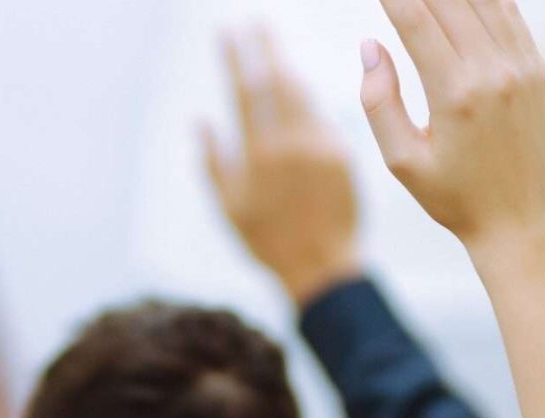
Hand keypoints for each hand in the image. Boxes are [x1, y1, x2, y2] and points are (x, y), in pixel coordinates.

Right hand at [204, 29, 359, 305]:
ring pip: (304, 94)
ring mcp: (321, 147)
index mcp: (257, 155)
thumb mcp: (229, 209)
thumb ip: (213, 163)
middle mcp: (290, 145)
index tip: (229, 31)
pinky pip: (325, 118)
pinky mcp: (344, 155)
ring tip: (276, 50)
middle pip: (277, 81)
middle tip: (258, 23)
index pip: (245, 91)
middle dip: (266, 47)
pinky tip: (301, 93)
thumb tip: (199, 122)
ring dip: (289, 68)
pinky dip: (311, 103)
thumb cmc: (269, 242)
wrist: (322, 267)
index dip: (236, 57)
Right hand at [360, 0, 544, 282]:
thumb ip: (379, 102)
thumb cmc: (454, 197)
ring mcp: (521, 66)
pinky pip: (508, 12)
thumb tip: (370, 46)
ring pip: (482, 0)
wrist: (520, 219)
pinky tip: (460, 0)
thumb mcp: (402, 161)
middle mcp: (493, 73)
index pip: (416, 21)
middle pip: (449, 1)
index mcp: (455, 96)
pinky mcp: (537, 67)